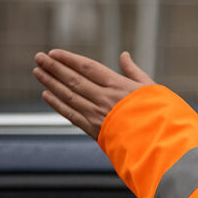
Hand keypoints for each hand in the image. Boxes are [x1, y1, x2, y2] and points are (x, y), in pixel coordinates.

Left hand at [33, 49, 154, 139]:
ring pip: (68, 95)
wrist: (159, 144)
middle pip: (73, 79)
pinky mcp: (95, 130)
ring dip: (51, 83)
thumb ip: (134, 71)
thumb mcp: (151, 88)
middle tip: (38, 58)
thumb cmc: (159, 115)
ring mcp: (98, 115)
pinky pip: (71, 115)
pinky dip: (57, 104)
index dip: (69, 59)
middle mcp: (104, 98)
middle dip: (54, 68)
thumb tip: (124, 55)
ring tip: (38, 72)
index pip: (87, 67)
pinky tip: (47, 95)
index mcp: (118, 86)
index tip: (54, 53)